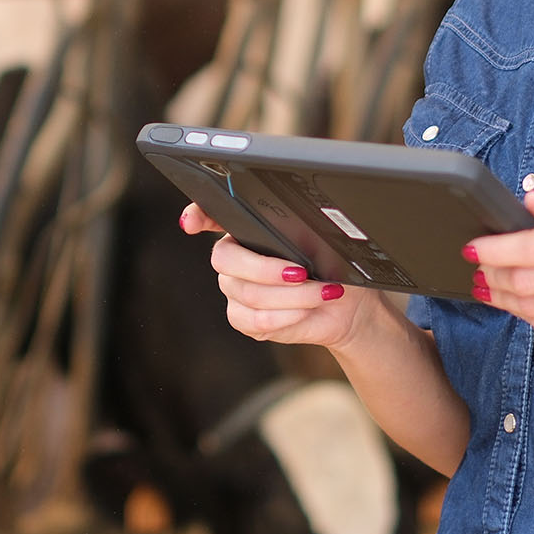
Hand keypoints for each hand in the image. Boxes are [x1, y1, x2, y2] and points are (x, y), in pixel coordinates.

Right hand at [179, 203, 375, 350]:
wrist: (342, 305)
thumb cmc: (331, 267)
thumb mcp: (322, 242)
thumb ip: (300, 232)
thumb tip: (296, 237)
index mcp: (247, 229)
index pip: (212, 214)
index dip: (197, 215)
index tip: (191, 221)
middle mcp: (234, 257)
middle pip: (225, 259)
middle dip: (266, 268)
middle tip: (301, 271)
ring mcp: (234, 288)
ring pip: (249, 293)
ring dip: (292, 296)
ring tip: (321, 292)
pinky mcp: (242, 318)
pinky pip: (254, 319)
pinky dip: (286, 316)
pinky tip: (305, 310)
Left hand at [466, 189, 533, 347]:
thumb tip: (529, 201)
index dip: (495, 250)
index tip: (473, 247)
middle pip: (527, 280)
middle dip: (493, 274)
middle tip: (479, 267)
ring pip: (532, 307)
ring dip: (502, 296)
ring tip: (488, 284)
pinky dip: (524, 313)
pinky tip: (514, 301)